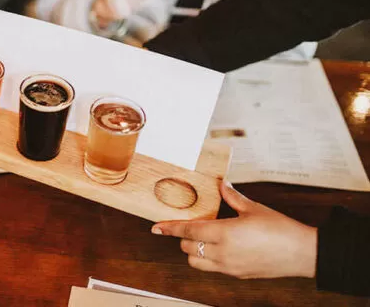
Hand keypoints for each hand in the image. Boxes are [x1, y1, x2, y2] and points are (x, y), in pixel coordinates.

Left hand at [151, 181, 317, 278]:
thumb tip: (222, 184)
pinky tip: (219, 248)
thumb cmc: (280, 229)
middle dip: (183, 238)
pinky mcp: (237, 275)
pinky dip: (208, 259)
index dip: (170, 228)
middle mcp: (223, 253)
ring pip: (197, 262)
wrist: (303, 253)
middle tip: (190, 226)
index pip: (188, 231)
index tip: (155, 226)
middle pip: (188, 248)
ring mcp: (229, 267)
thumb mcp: (253, 208)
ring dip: (193, 251)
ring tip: (204, 239)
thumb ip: (232, 197)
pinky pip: (212, 269)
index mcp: (224, 233)